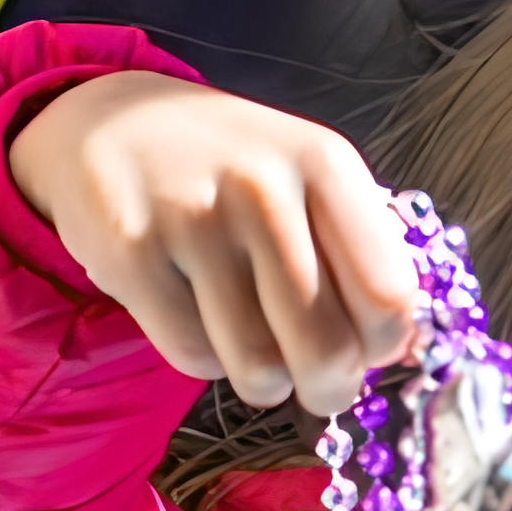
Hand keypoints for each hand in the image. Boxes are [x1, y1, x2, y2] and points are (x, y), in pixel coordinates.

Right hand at [9, 71, 421, 415]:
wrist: (113, 122)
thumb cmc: (234, 170)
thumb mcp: (308, 178)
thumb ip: (359, 249)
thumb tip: (398, 346)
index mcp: (326, 163)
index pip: (388, 296)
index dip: (382, 346)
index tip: (364, 348)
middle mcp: (263, 185)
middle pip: (326, 346)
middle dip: (328, 388)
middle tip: (317, 385)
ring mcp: (193, 217)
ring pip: (257, 365)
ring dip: (263, 380)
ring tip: (254, 346)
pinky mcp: (130, 251)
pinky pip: (193, 356)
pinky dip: (204, 359)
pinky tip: (198, 317)